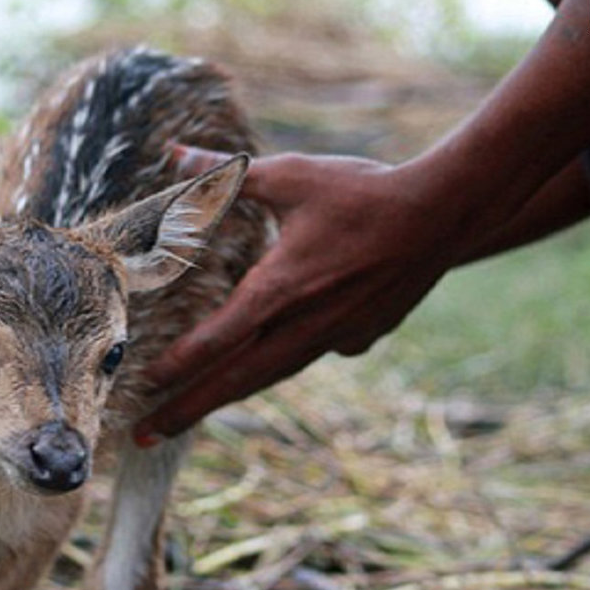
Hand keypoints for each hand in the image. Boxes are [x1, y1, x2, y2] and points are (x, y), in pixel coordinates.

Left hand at [134, 146, 461, 442]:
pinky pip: (313, 355)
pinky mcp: (360, 337)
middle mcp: (304, 324)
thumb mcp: (289, 175)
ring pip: (270, 374)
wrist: (444, 214)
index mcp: (280, 288)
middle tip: (144, 436)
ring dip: (227, 395)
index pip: (216, 340)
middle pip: (233, 378)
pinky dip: (283, 362)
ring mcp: (335, 337)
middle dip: (186, 408)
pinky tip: (273, 358)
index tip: (146, 384)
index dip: (178, 365)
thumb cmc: (362, 191)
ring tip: (191, 413)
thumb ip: (225, 176)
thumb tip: (173, 153)